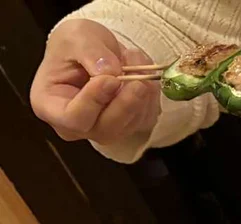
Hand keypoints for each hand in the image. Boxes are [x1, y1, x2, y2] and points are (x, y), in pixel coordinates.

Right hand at [31, 18, 160, 145]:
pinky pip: (145, 119)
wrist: (93, 49)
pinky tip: (144, 73)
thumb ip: (90, 52)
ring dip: (142, 95)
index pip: (73, 117)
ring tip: (136, 60)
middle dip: (126, 105)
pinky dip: (151, 97)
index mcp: (50, 105)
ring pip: (129, 125)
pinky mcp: (127, 125)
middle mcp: (76, 126)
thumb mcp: (76, 36)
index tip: (110, 79)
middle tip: (140, 81)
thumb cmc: (74, 45)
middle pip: (105, 129)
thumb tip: (109, 72)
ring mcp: (103, 129)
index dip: (94, 101)